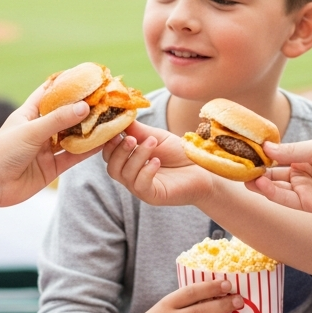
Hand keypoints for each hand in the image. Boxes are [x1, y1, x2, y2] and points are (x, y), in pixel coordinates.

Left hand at [0, 83, 100, 206]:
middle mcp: (39, 130)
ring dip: (90, 130)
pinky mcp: (51, 167)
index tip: (86, 77)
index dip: (66, 85)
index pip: (49, 93)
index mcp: (29, 114)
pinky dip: (87, 150)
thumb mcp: (31, 130)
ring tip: (110, 120)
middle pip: (66, 116)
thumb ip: (58, 120)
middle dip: (84, 109)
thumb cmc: (3, 151)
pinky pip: (73, 156)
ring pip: (73, 136)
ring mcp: (46, 149)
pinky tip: (103, 142)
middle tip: (106, 101)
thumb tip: (85, 107)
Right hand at [103, 121, 220, 206]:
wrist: (202, 169)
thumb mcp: (156, 137)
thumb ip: (138, 130)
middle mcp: (131, 176)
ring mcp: (140, 188)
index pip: (108, 154)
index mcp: (129, 162)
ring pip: (125, 174)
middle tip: (132, 139)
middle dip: (119, 151)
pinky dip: (146, 171)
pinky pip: (140, 185)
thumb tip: (120, 116)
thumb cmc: (180, 153)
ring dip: (136, 156)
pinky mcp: (153, 196)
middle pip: (111, 167)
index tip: (117, 129)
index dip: (109, 143)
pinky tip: (157, 161)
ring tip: (152, 143)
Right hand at [247, 139, 311, 214]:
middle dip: (255, 171)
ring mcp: (302, 190)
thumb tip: (264, 147)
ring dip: (260, 183)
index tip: (243, 151)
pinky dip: (271, 193)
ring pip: (275, 188)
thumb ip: (290, 151)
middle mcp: (299, 175)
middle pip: (272, 174)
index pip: (275, 158)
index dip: (260, 156)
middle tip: (237, 168)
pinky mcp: (306, 204)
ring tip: (245, 177)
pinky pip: (284, 199)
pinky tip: (260, 184)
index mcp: (302, 158)